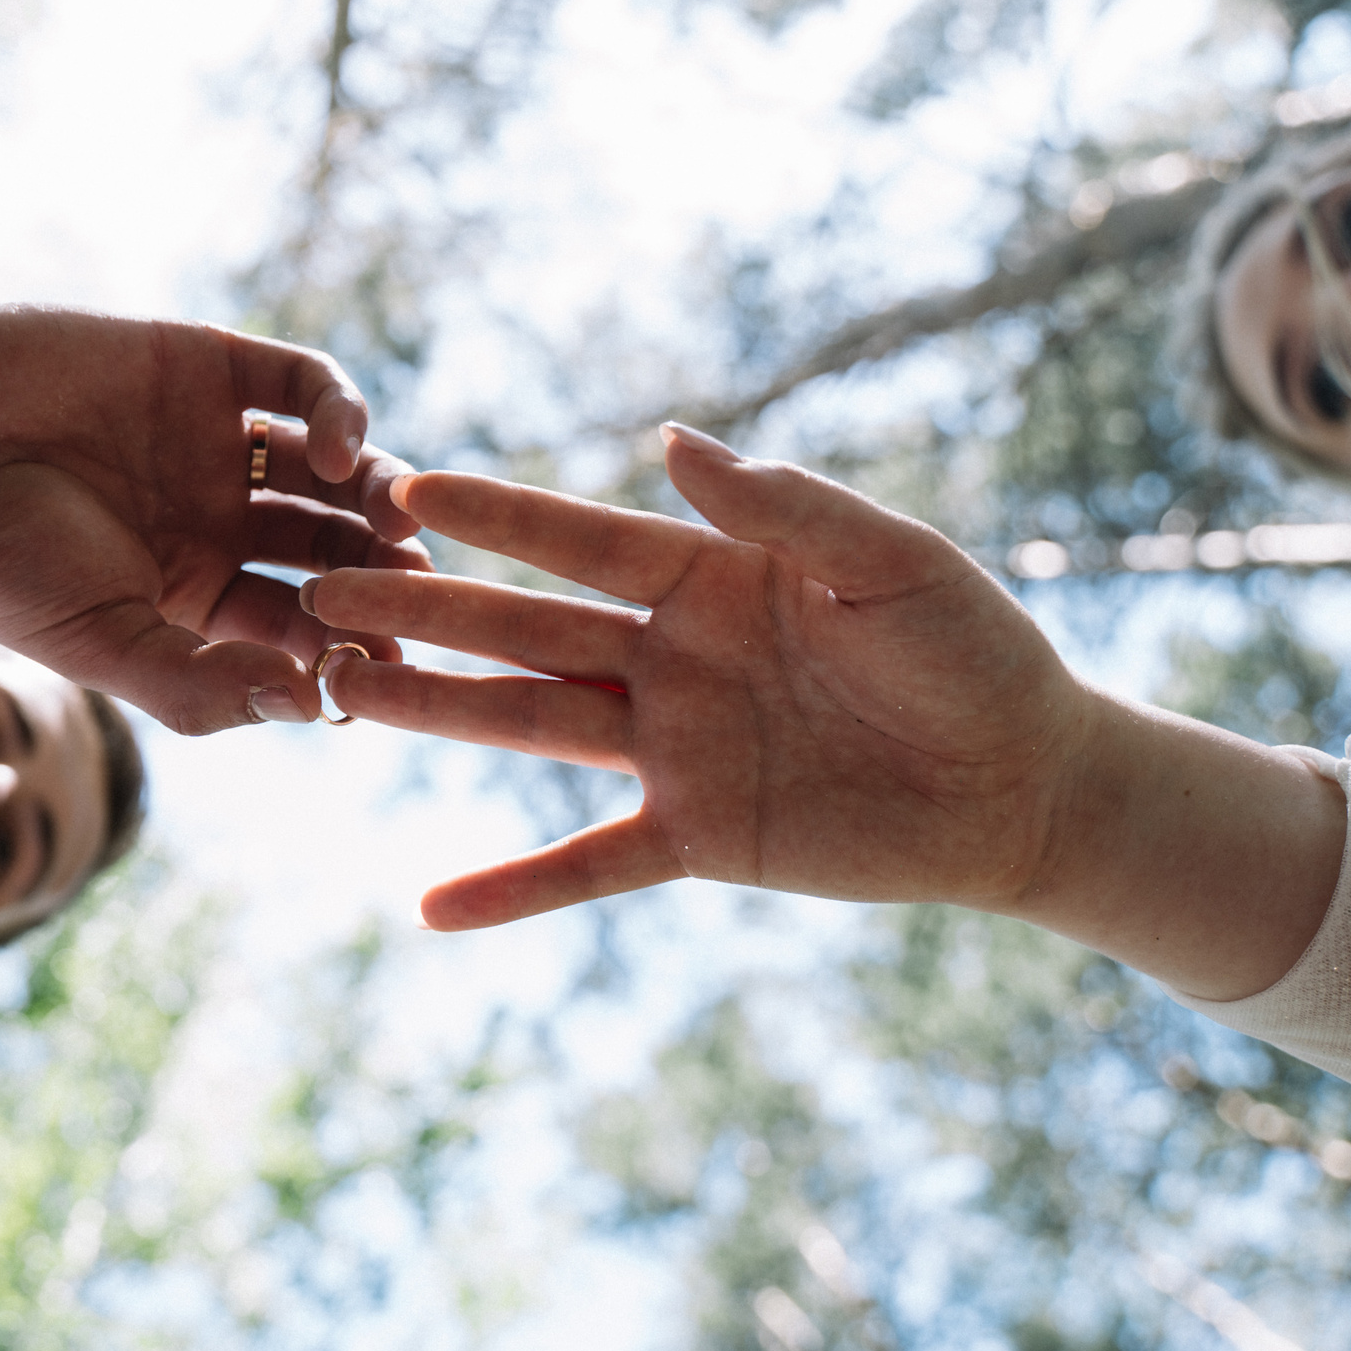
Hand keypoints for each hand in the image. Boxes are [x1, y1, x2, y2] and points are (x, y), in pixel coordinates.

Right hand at [0, 305, 429, 733]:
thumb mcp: (97, 643)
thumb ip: (200, 685)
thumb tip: (310, 706)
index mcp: (193, 596)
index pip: (302, 627)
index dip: (351, 647)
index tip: (384, 670)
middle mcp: (216, 520)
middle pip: (335, 550)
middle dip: (382, 574)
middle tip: (416, 594)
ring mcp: (218, 441)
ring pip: (337, 472)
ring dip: (380, 499)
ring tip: (396, 527)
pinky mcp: (212, 365)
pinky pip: (304, 387)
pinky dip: (341, 418)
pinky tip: (340, 457)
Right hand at [305, 424, 1096, 928]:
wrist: (1028, 784)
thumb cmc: (973, 652)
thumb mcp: (892, 560)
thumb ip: (786, 505)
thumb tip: (674, 440)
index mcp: (711, 576)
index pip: (583, 540)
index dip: (498, 516)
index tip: (407, 488)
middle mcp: (670, 657)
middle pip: (523, 629)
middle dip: (424, 608)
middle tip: (322, 590)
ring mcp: (675, 749)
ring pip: (530, 725)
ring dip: (435, 710)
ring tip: (339, 691)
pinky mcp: (699, 838)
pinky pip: (588, 865)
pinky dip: (513, 890)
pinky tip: (430, 910)